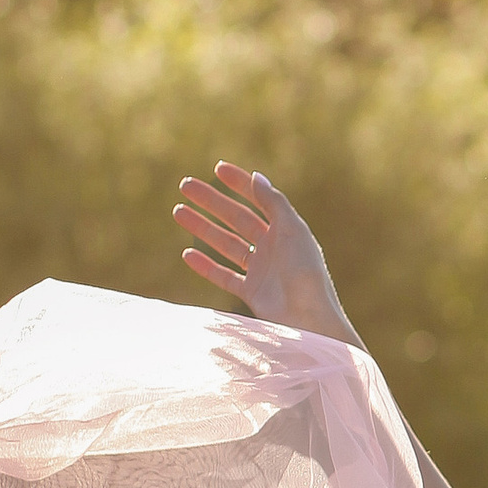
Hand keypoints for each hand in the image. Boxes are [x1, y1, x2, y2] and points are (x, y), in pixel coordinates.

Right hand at [172, 162, 352, 340]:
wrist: (308, 318)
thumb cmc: (306, 273)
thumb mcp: (292, 231)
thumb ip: (274, 203)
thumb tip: (256, 176)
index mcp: (285, 230)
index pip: (258, 199)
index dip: (239, 183)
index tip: (217, 168)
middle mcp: (272, 247)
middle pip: (235, 218)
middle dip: (211, 201)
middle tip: (185, 186)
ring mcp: (261, 270)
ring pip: (225, 244)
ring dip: (202, 228)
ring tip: (178, 211)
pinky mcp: (252, 293)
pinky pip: (223, 275)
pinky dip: (205, 266)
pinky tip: (187, 254)